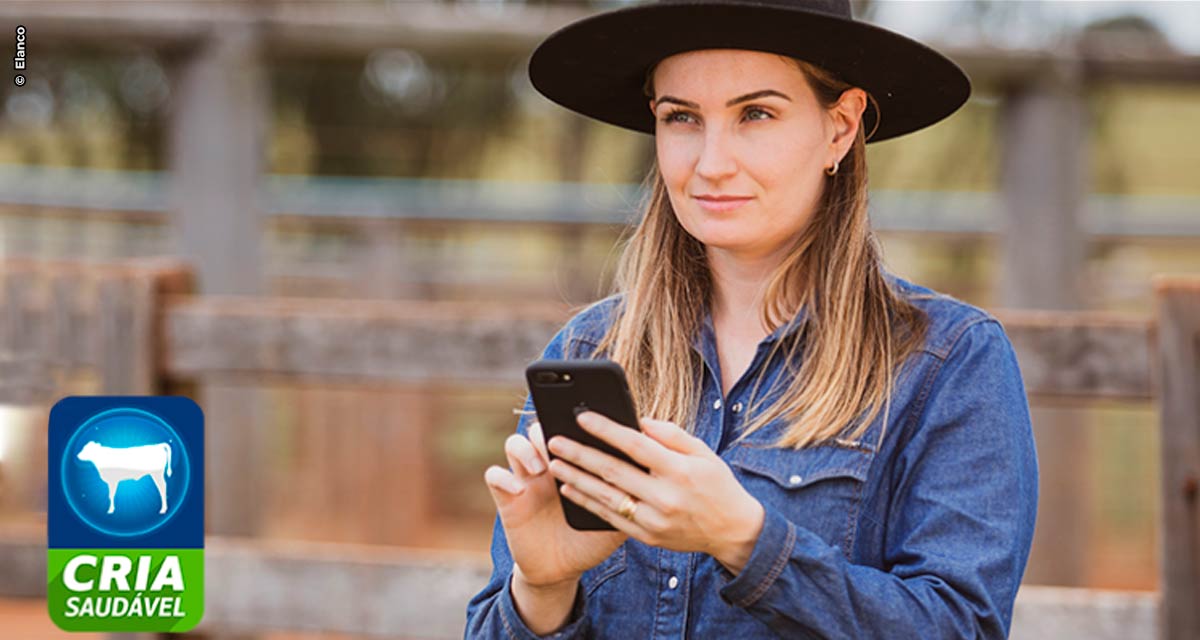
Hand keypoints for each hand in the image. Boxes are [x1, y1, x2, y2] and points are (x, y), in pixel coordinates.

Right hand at [483, 420, 625, 588]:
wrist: (563, 569)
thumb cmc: (590, 539)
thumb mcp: (617, 516)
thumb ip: (631, 493)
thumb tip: (654, 469)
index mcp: (574, 463)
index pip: (570, 428)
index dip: (576, 420)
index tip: (587, 421)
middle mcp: (548, 465)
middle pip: (541, 428)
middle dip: (549, 429)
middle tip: (561, 443)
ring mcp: (526, 479)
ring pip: (514, 443)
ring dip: (525, 449)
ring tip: (541, 467)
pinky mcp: (507, 498)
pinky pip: (495, 476)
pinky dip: (503, 477)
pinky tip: (519, 490)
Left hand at [547, 411, 764, 574]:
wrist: (733, 531)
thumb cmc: (716, 484)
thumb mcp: (702, 453)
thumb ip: (670, 435)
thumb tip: (638, 421)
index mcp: (679, 470)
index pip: (635, 445)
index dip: (606, 429)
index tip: (582, 416)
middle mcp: (665, 497)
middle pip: (613, 471)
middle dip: (580, 454)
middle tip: (553, 440)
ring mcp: (655, 520)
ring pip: (606, 496)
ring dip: (575, 479)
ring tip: (553, 463)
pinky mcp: (648, 537)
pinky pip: (610, 518)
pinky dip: (587, 503)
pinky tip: (569, 489)